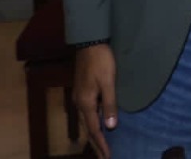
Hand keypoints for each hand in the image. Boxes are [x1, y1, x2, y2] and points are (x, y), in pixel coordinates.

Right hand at [74, 43, 117, 158]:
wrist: (89, 42)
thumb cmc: (101, 61)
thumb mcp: (108, 82)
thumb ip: (109, 104)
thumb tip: (110, 126)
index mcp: (86, 103)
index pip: (94, 129)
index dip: (101, 144)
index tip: (107, 156)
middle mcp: (80, 103)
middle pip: (88, 128)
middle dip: (96, 143)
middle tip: (103, 157)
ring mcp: (79, 96)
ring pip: (86, 121)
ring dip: (94, 134)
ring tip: (100, 146)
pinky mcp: (82, 90)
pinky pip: (87, 113)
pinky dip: (92, 123)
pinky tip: (97, 124)